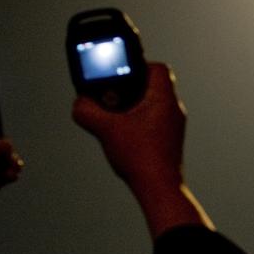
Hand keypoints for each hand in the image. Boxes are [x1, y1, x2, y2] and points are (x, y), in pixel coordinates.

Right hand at [72, 62, 184, 194]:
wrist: (160, 189)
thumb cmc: (140, 158)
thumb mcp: (105, 130)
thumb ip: (86, 111)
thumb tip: (79, 103)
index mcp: (164, 99)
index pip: (157, 68)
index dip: (138, 65)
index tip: (120, 74)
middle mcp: (173, 110)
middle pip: (152, 85)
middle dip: (130, 87)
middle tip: (112, 95)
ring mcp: (173, 127)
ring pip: (151, 105)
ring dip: (132, 106)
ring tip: (115, 117)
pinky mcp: (169, 141)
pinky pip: (153, 121)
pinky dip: (137, 122)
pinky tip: (123, 135)